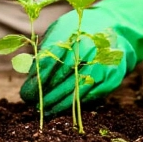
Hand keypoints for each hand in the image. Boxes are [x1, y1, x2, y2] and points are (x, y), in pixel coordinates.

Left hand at [19, 0, 142, 113]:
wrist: (115, 29)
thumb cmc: (79, 30)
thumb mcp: (60, 30)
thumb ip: (47, 48)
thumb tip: (31, 73)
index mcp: (73, 34)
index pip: (51, 61)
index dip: (38, 80)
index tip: (27, 93)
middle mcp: (89, 49)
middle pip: (63, 78)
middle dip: (47, 95)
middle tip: (33, 105)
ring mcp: (102, 64)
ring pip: (78, 90)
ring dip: (60, 104)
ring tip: (47, 111)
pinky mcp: (112, 78)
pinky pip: (92, 95)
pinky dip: (76, 104)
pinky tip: (64, 108)